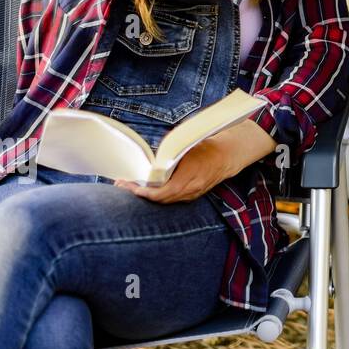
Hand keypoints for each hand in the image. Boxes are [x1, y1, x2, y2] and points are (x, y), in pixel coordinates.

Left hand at [115, 137, 235, 201]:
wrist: (226, 156)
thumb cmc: (206, 148)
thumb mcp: (186, 147)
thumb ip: (169, 156)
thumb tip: (150, 160)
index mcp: (190, 177)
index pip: (163, 192)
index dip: (145, 192)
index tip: (132, 187)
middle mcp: (191, 190)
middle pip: (161, 199)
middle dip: (140, 193)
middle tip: (121, 185)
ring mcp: (192, 194)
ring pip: (165, 200)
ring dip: (147, 195)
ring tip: (130, 187)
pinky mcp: (192, 195)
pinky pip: (171, 198)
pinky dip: (157, 195)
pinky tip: (146, 189)